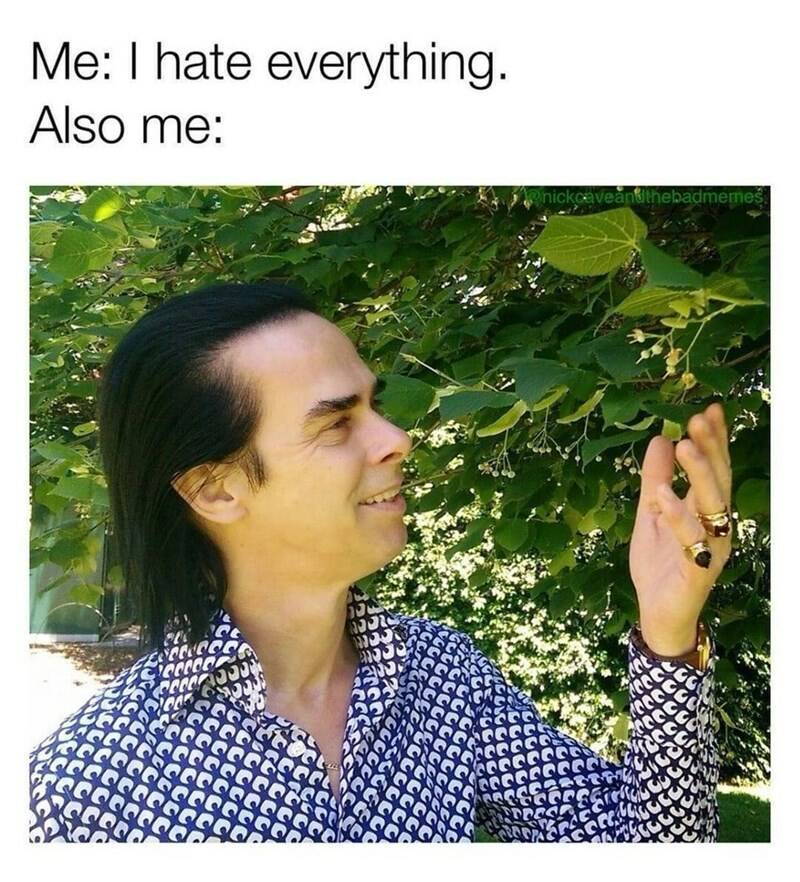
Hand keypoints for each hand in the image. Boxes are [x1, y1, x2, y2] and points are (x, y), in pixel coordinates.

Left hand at [629, 402, 732, 654]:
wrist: (657, 613)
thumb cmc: (659, 563)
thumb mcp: (650, 513)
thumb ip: (654, 478)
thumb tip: (659, 438)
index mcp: (707, 510)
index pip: (714, 469)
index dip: (715, 440)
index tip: (710, 408)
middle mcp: (717, 525)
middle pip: (718, 481)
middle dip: (711, 449)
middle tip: (698, 418)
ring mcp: (710, 548)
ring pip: (712, 506)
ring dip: (698, 475)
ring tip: (685, 445)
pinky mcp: (698, 571)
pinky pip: (690, 540)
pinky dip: (678, 516)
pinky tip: (663, 495)